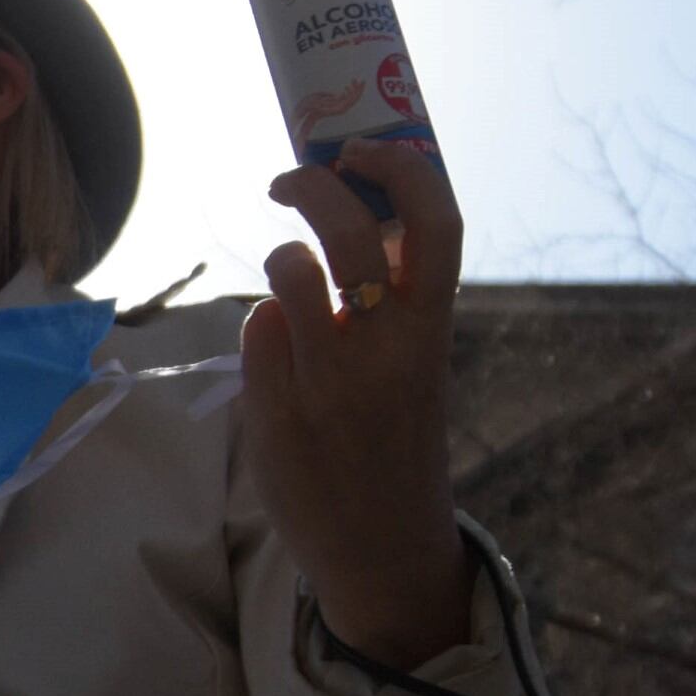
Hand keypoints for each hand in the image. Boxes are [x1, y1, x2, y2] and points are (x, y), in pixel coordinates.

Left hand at [241, 139, 471, 670]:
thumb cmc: (396, 440)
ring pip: (289, 276)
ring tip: (290, 279)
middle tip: (290, 181)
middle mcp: (389, 352)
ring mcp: (330, 383)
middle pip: (351, 233)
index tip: (367, 148)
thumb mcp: (417, 365)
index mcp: (434, 331)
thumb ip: (396, 303)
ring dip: (282, 259)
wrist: (384, 547)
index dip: (402, 170)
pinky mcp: (278, 413)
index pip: (438, 225)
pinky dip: (263, 329)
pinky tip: (279, 358)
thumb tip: (352, 218)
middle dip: (314, 188)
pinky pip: (257, 334)